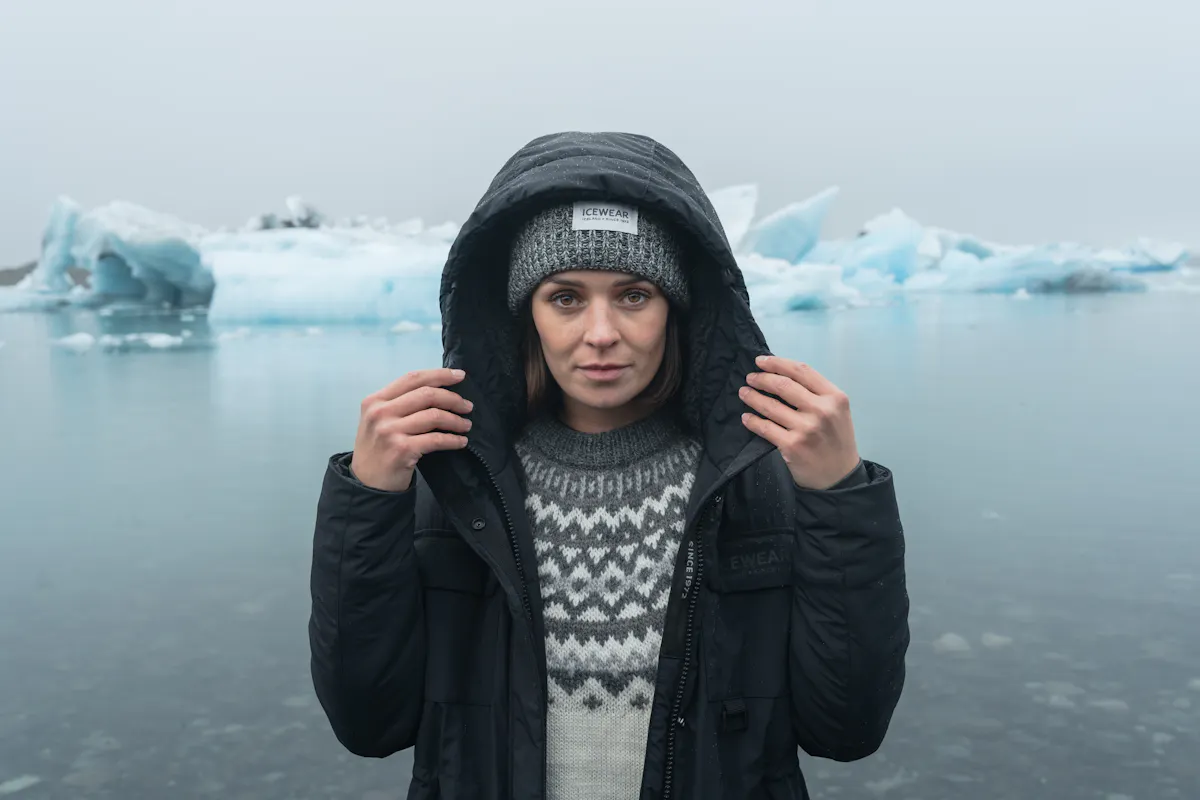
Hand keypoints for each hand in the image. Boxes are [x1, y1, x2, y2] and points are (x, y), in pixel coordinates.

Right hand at [350, 368, 473, 491]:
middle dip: (453, 399)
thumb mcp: (378, 420)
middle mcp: (380, 412)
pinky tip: (461, 442)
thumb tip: (437, 390)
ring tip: (466, 425)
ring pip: (434, 416)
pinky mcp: (402, 449)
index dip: (439, 375)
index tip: (459, 376)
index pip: (412, 379)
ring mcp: (390, 431)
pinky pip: (436, 439)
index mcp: (375, 400)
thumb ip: (398, 403)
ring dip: (456, 420)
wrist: (367, 484)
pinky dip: (453, 440)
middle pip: (427, 394)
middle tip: (468, 406)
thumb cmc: (377, 449)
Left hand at [739, 355, 859, 489]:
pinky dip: (752, 421)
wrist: (839, 477)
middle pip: (783, 385)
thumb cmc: (836, 440)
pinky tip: (746, 417)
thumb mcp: (837, 412)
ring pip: (771, 406)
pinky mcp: (791, 446)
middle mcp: (822, 410)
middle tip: (749, 378)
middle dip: (762, 378)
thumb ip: (816, 394)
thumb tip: (781, 375)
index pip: (801, 371)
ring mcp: (806, 428)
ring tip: (744, 393)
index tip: (761, 361)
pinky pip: (765, 428)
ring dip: (752, 397)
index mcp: (834, 397)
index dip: (777, 363)